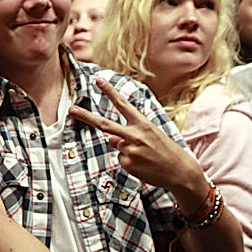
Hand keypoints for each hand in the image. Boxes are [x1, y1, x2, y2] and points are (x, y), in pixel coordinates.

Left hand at [69, 77, 199, 192]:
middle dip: (86, 116)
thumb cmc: (166, 150)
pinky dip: (130, 161)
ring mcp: (129, 151)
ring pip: (116, 145)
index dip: (109, 91)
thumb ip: (130, 132)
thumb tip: (110, 139)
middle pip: (104, 124)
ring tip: (146, 156)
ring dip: (127, 149)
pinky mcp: (127, 164)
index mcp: (142, 123)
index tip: (98, 80)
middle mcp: (134, 135)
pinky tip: (143, 165)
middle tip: (71, 110)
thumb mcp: (151, 135)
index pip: (122, 104)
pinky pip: (121, 159)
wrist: (179, 171)